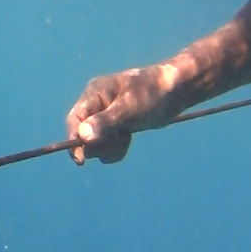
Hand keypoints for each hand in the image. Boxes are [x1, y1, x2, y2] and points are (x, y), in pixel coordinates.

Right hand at [66, 65, 180, 164]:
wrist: (177, 90)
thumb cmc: (153, 93)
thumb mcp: (129, 109)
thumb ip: (105, 122)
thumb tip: (82, 136)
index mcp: (94, 94)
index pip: (75, 121)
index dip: (74, 141)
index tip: (81, 161)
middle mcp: (96, 105)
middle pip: (83, 136)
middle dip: (100, 144)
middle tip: (121, 138)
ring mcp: (105, 116)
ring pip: (95, 144)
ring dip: (110, 147)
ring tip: (127, 137)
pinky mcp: (115, 126)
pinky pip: (107, 145)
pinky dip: (116, 148)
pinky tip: (128, 138)